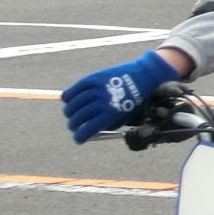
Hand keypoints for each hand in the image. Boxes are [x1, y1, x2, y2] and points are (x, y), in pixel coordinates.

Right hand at [63, 50, 180, 143]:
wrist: (145, 75)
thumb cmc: (134, 99)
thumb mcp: (125, 116)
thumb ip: (107, 125)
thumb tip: (88, 132)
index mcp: (111, 113)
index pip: (88, 130)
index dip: (80, 137)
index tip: (78, 139)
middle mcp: (102, 101)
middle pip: (77, 118)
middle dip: (73, 126)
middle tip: (74, 126)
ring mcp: (97, 89)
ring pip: (72, 105)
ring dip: (69, 112)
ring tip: (71, 113)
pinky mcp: (93, 78)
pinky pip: (73, 90)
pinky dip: (68, 96)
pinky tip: (70, 100)